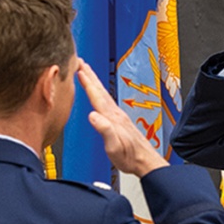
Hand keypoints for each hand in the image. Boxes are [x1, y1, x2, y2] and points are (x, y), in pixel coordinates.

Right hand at [77, 60, 167, 177]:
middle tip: (80, 62)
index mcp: (112, 118)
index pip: (97, 96)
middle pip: (100, 90)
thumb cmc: (130, 157)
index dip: (87, 82)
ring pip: (103, 94)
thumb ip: (105, 130)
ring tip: (86, 72)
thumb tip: (92, 115)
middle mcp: (115, 114)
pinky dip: (99, 93)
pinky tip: (98, 94)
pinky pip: (106, 101)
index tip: (78, 69)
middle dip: (90, 75)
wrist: (145, 162)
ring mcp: (118, 116)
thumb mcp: (114, 146)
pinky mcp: (120, 121)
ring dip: (94, 82)